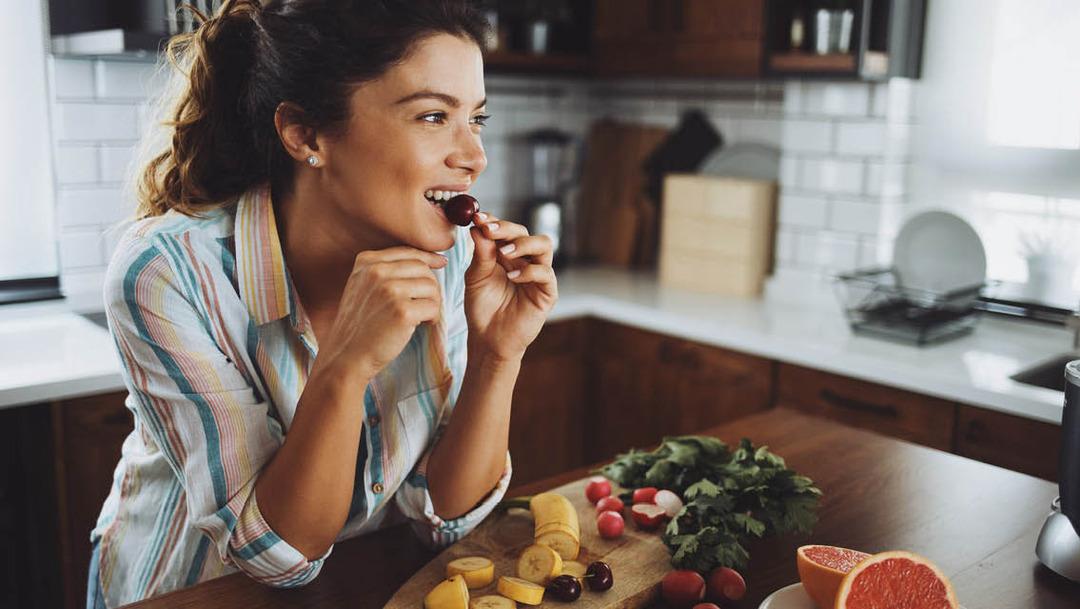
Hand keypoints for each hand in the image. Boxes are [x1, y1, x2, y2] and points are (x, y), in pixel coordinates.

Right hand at [316, 247, 446, 377]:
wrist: (346, 356)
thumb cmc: (359, 325)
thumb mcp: (363, 287)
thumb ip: (387, 271)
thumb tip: (433, 260)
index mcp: (366, 262)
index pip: (408, 252)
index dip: (428, 257)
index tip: (442, 263)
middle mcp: (376, 272)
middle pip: (422, 269)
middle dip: (430, 287)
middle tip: (424, 305)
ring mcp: (389, 290)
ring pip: (431, 287)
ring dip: (432, 303)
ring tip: (421, 317)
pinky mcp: (402, 311)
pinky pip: (433, 307)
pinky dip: (432, 317)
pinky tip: (421, 325)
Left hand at [464, 212, 557, 361]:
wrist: (488, 339)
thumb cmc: (482, 308)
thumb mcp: (475, 278)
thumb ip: (480, 254)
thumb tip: (477, 226)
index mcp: (507, 254)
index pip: (506, 229)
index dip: (494, 221)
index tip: (477, 217)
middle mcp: (525, 260)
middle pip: (525, 232)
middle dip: (506, 228)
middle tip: (489, 230)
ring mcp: (538, 275)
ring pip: (544, 244)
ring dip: (523, 243)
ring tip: (503, 253)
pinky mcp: (547, 292)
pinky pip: (545, 273)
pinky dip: (528, 271)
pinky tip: (511, 277)